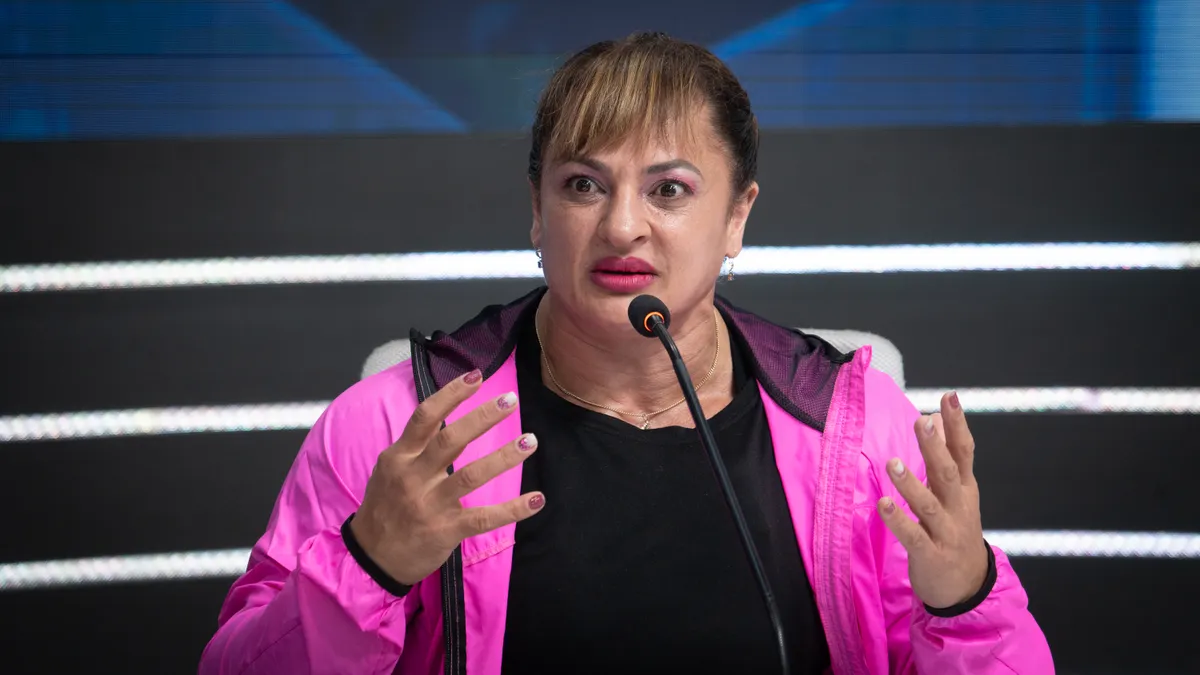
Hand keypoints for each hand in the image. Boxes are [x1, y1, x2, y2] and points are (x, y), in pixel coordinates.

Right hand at [350, 370, 544, 585]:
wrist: (371, 558)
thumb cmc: (385, 507)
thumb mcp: (388, 470)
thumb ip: (414, 446)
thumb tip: (445, 416)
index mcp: (399, 457)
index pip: (425, 417)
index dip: (451, 394)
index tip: (477, 376)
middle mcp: (414, 477)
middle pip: (451, 440)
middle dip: (483, 417)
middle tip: (511, 400)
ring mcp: (431, 505)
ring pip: (471, 475)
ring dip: (504, 457)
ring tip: (530, 441)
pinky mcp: (446, 531)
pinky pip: (484, 517)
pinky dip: (513, 509)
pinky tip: (537, 499)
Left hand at [877, 391, 988, 608]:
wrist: (968, 585)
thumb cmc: (956, 530)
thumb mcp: (958, 493)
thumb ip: (947, 458)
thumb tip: (935, 417)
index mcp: (965, 490)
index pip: (964, 452)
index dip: (957, 425)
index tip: (948, 398)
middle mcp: (958, 507)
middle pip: (948, 474)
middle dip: (935, 448)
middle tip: (922, 422)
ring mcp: (946, 532)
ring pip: (929, 505)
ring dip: (911, 484)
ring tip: (893, 463)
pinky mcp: (930, 555)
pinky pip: (913, 536)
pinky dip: (898, 520)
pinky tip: (883, 505)